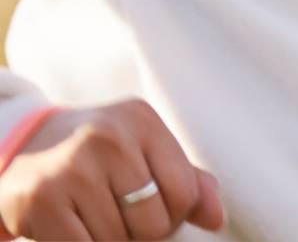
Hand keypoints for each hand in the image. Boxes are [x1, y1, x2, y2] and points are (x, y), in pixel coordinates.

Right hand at [0, 101, 224, 239]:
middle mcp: (111, 138)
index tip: (154, 213)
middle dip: (142, 235)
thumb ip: (185, 179)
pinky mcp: (43, 200)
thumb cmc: (98, 155)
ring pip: (117, 241)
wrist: (24, 149)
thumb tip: (218, 218)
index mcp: (143, 122)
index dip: (174, 216)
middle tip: (121, 221)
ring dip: (109, 241)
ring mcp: (74, 168)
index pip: (184, 191)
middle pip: (153, 222)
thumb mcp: (143, 151)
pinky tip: (74, 229)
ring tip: (93, 219)